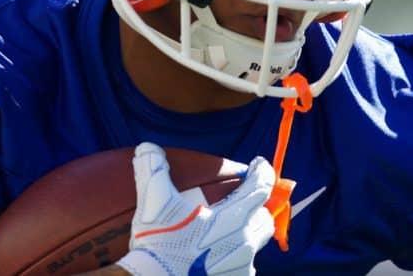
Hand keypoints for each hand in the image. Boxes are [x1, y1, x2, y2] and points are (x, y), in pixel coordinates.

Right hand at [115, 143, 273, 275]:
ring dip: (248, 233)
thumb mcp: (153, 203)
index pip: (261, 187)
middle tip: (242, 201)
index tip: (258, 165)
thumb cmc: (159, 243)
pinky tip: (217, 258)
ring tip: (230, 231)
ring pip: (256, 244)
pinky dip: (234, 259)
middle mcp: (244, 241)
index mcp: (233, 216)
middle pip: (264, 218)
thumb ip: (152, 170)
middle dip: (257, 206)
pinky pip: (242, 268)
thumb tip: (147, 148)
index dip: (262, 172)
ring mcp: (241, 264)